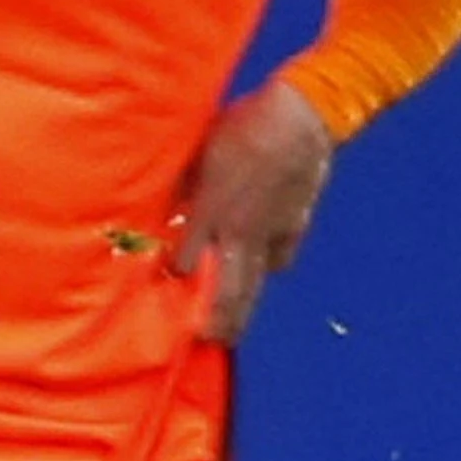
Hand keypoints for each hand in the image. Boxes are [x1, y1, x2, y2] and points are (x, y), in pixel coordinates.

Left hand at [170, 81, 336, 342]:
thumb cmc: (242, 127)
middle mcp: (238, 231)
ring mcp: (270, 233)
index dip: (172, 279)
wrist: (299, 119)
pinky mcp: (294, 225)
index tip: (162, 290)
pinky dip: (271, 268)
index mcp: (210, 211)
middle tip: (206, 341)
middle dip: (215, 320)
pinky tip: (266, 274)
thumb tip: (166, 207)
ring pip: (253, 283)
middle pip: (225, 289)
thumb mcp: (198, 153)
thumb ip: (182, 186)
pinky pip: (280, 258)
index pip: (183, 262)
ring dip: (241, 311)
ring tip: (231, 333)